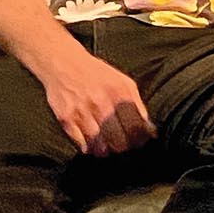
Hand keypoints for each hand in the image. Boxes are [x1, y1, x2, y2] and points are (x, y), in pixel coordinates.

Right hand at [40, 51, 155, 156]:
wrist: (63, 63)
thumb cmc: (96, 74)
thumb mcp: (123, 82)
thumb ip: (137, 105)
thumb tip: (150, 130)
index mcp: (120, 93)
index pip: (136, 128)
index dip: (140, 140)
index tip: (138, 141)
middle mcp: (102, 103)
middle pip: (120, 142)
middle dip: (123, 147)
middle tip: (121, 143)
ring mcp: (83, 112)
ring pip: (101, 148)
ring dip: (106, 150)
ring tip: (107, 143)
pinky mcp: (67, 119)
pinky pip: (83, 145)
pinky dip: (90, 147)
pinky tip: (92, 140)